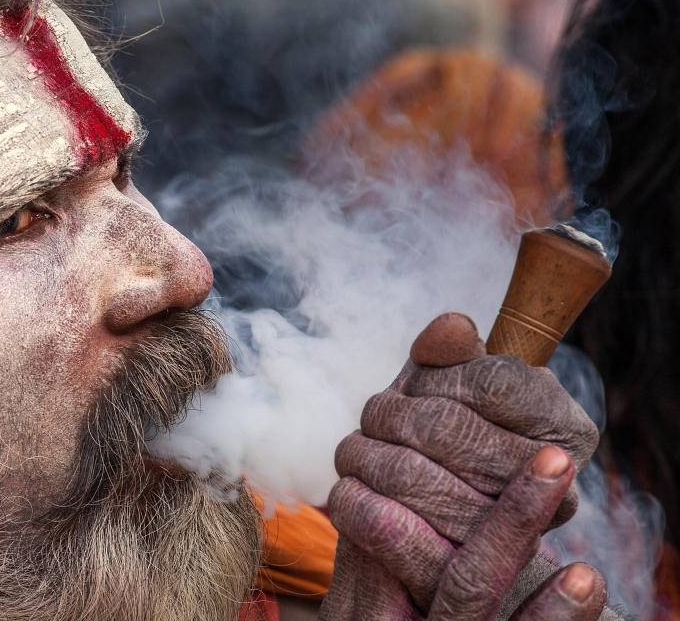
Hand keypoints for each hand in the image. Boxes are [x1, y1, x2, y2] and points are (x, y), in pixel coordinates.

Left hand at [320, 313, 603, 617]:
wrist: (439, 548)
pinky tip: (349, 491)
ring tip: (357, 451)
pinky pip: (390, 531)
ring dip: (368, 454)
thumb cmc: (450, 450)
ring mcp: (514, 543)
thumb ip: (455, 356)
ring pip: (413, 475)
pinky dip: (356, 502)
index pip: (494, 381)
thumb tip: (453, 328)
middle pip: (445, 426)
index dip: (441, 377)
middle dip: (392, 413)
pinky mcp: (460, 587)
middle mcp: (558, 489)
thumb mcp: (456, 394)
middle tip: (375, 415)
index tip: (415, 382)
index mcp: (566, 432)